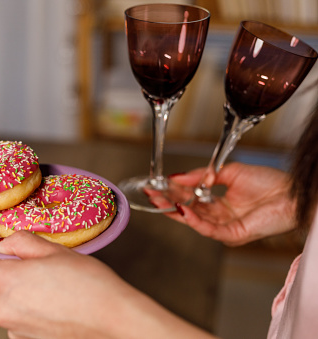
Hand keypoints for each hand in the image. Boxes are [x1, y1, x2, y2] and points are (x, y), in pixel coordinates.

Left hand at [0, 231, 214, 338]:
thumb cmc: (87, 283)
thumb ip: (19, 241)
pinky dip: (35, 311)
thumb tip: (0, 245)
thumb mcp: (53, 249)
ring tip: (56, 289)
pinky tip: (58, 306)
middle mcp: (1, 310)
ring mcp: (14, 330)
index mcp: (3, 281)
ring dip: (25, 294)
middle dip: (14, 274)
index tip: (1, 252)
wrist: (114, 320)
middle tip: (45, 268)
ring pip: (11, 302)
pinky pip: (23, 319)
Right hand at [161, 162, 294, 245]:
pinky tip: (182, 210)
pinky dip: (194, 220)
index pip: (190, 198)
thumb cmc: (270, 183)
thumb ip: (203, 175)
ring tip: (160, 200)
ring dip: (175, 210)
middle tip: (151, 193)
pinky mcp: (233, 235)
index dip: (173, 191)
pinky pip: (208, 229)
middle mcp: (220, 217)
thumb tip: (178, 176)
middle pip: (187, 210)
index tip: (158, 184)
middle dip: (167, 201)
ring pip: (194, 220)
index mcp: (219, 203)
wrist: (293, 192)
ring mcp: (225, 227)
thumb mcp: (229, 172)